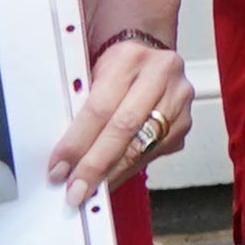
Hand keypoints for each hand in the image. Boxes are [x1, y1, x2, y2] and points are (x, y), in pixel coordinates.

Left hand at [51, 29, 192, 191]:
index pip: (100, 108)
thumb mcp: (91, 74)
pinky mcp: (186, 120)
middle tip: (76, 190)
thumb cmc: (112, 68)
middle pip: (125, 128)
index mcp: (130, 59)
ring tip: (91, 190)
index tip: (58, 168)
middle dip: (97, 165)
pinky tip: (112, 178)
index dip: (77, 142)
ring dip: (114, 173)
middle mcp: (162, 75)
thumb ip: (79, 107)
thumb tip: (62, 155)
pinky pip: (156, 152)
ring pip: (144, 145)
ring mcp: (180, 98)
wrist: (147, 53)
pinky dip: (131, 169)